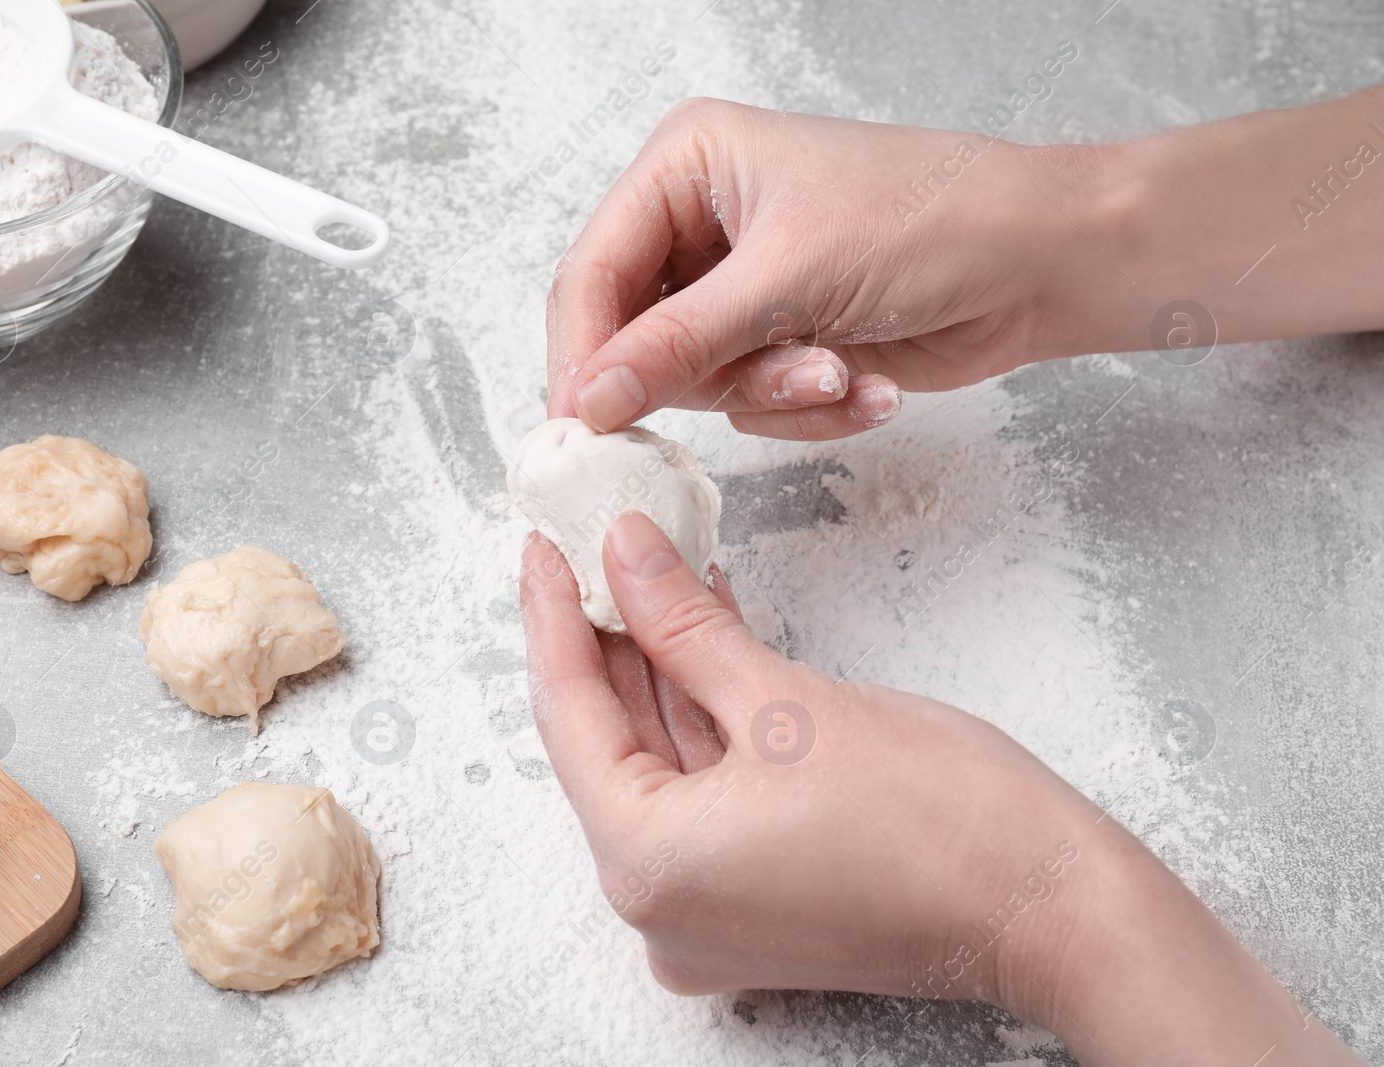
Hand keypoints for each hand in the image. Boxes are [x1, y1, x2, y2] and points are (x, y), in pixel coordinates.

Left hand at [520, 511, 1365, 1064]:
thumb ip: (682, 625)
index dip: (554, 615)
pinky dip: (706, 714)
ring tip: (656, 566)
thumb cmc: (938, 818)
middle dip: (609, 633)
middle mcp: (659, 905)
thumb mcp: (786, 700)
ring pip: (662, 760)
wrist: (1052, 908)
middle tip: (597, 543)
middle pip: (611, 739)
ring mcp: (707, 911)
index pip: (569, 714)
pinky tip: (707, 631)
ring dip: (663, 665)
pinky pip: (706, 790)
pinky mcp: (754, 900)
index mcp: (646, 866)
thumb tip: (622, 551)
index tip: (544, 543)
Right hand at [548, 89, 1383, 439]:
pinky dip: (804, 407)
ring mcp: (741, 288)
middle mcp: (702, 224)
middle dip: (710, 374)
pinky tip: (861, 380)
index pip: (592, 272)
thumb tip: (587, 399)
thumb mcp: (790, 278)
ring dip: (772, 392)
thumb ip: (676, 345)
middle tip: (773, 378)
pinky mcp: (779, 341)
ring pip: (696, 382)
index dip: (582, 355)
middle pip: (635, 337)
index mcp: (687, 167)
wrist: (1040, 265)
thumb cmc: (934, 221)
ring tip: (837, 370)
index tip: (583, 426)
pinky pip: (749, 406)